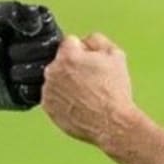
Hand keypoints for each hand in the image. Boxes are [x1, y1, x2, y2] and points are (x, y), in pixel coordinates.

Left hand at [0, 1, 62, 110]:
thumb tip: (36, 25)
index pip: (48, 27)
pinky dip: (21, 89)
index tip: (8, 33)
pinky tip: (11, 85)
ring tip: (7, 70)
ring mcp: (49, 74)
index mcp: (46, 27)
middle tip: (6, 54)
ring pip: (46, 72)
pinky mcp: (41, 95)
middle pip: (50, 49)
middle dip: (21, 51)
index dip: (24, 32)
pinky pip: (39, 92)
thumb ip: (14, 10)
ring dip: (19, 71)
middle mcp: (53, 50)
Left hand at [42, 33, 137, 147]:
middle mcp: (53, 71)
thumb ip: (96, 40)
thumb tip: (84, 41)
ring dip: (66, 83)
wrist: (110, 123)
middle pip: (61, 61)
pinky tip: (78, 105)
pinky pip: (54, 97)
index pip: (70, 43)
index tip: (91, 64)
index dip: (84, 52)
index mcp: (67, 55)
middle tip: (90, 82)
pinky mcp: (47, 107)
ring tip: (85, 95)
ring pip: (56, 80)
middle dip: (73, 67)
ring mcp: (48, 91)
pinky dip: (63, 99)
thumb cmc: (114, 91)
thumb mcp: (116, 55)